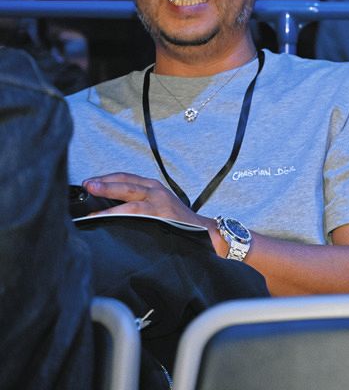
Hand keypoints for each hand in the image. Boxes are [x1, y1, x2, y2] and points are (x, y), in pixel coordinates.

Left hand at [82, 173, 206, 229]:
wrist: (200, 230)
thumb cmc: (174, 219)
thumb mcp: (157, 203)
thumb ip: (138, 201)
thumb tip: (107, 205)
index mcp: (152, 186)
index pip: (125, 177)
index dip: (105, 178)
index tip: (88, 182)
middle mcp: (155, 191)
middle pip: (126, 183)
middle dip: (104, 184)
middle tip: (87, 185)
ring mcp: (158, 203)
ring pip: (130, 198)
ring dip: (109, 200)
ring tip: (92, 209)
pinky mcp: (160, 216)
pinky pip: (135, 215)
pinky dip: (118, 216)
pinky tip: (105, 221)